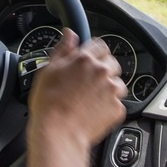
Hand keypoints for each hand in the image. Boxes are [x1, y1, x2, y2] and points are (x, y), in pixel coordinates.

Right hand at [27, 29, 126, 152]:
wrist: (57, 132)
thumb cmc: (48, 104)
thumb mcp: (48, 70)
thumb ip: (63, 49)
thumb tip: (70, 33)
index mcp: (85, 59)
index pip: (100, 45)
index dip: (94, 52)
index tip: (90, 60)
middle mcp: (102, 72)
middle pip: (111, 63)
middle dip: (103, 70)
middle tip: (88, 83)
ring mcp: (112, 90)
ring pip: (117, 83)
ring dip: (108, 88)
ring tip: (91, 99)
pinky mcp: (117, 108)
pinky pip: (118, 103)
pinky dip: (109, 107)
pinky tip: (94, 111)